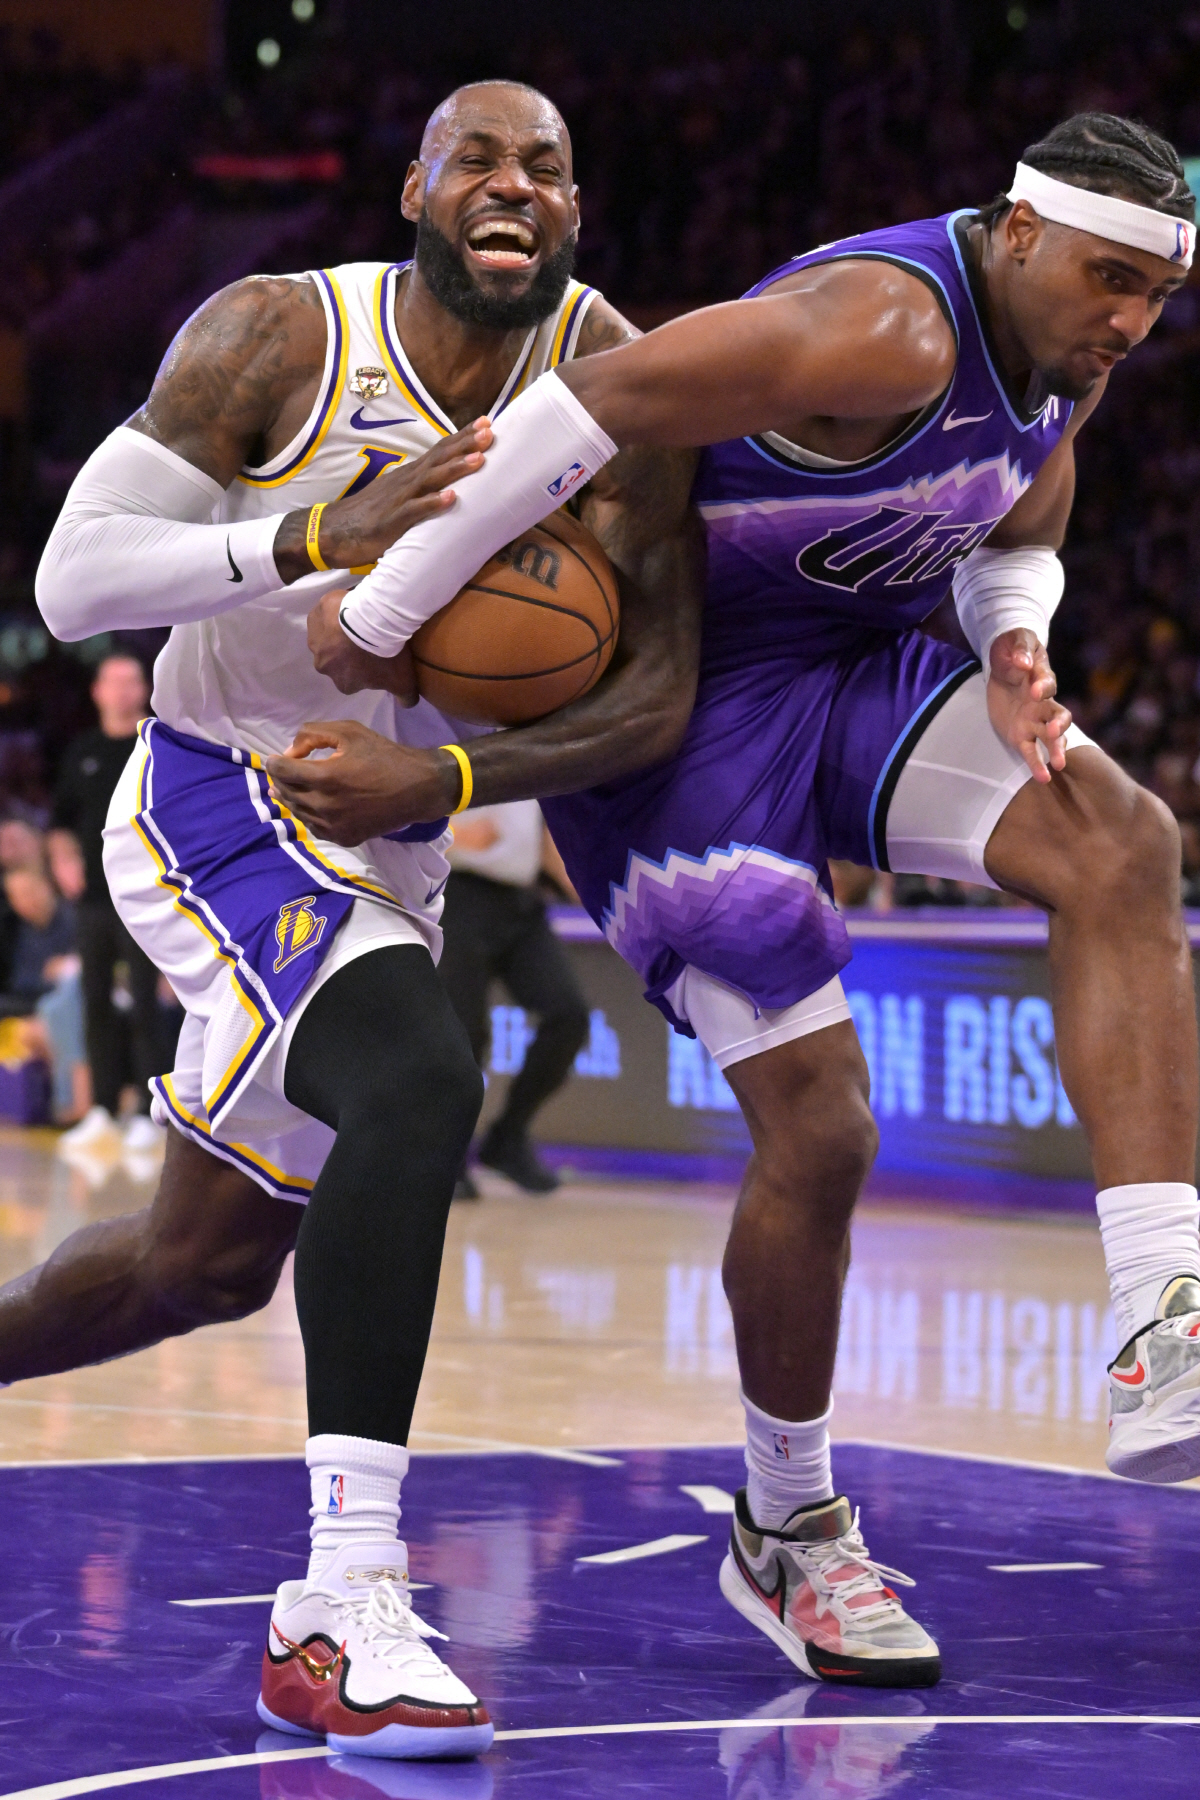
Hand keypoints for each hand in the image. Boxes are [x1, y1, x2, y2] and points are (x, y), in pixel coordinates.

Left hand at [266, 720, 461, 845]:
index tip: (274, 759)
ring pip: (298, 812)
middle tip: (281, 773)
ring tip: (289, 788)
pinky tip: (311, 805)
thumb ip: (312, 735)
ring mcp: (334, 826)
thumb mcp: (349, 731)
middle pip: (286, 792)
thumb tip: (289, 752)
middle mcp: (324, 805)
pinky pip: (314, 827)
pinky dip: (308, 815)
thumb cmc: (384, 756)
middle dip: (279, 780)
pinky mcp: (344, 838)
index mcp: (324, 777)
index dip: (273, 763)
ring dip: (291, 798)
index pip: (281, 771)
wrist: (417, 789)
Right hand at [273, 420, 491, 582]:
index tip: (486, 423)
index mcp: (408, 476)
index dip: (462, 438)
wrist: (328, 532)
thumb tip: (443, 490)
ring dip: (455, 468)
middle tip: (490, 431)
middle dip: (465, 444)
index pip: (439, 451)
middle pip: (439, 458)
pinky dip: (432, 503)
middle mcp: (405, 481)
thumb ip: (419, 493)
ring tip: (479, 458)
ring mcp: (398, 499)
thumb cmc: (365, 518)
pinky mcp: (391, 521)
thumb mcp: (397, 500)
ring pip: (430, 479)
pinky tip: (451, 498)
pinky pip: (414, 511)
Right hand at [307, 588, 418, 699]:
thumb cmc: (384, 654)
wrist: (373, 620)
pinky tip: (349, 608)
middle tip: (368, 637)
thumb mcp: (402, 681)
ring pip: (328, 637)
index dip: (364, 667)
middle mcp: (322, 665)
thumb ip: (405, 697)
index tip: (375, 655)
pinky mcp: (315, 617)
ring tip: (359, 621)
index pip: (353, 679)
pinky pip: (324, 615)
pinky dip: (334, 612)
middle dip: (348, 650)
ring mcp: (315, 640)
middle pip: (337, 658)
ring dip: (339, 631)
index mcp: (342, 683)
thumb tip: (407, 704)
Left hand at [985, 628, 1071, 783]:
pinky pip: (1031, 751)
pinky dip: (1037, 764)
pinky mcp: (1021, 734)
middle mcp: (1043, 702)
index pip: (1047, 683)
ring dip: (1056, 749)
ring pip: (1051, 737)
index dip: (1043, 686)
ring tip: (1059, 764)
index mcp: (1041, 677)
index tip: (1035, 690)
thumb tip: (1023, 662)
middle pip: (1058, 715)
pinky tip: (1043, 778)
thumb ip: (1020, 650)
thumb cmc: (1011, 648)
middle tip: (1054, 732)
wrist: (1002, 663)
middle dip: (1058, 725)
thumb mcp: (1013, 642)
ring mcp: (1034, 720)